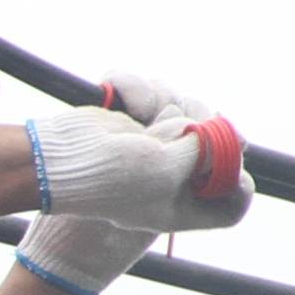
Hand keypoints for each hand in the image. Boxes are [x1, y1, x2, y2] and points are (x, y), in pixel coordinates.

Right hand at [21, 78, 249, 235]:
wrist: (58, 156)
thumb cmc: (111, 176)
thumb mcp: (168, 169)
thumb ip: (207, 150)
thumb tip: (233, 134)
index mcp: (186, 203)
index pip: (232, 198)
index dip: (236, 179)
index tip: (222, 159)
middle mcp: (176, 174)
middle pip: (218, 141)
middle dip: (196, 126)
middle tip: (174, 130)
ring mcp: (157, 143)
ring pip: (187, 107)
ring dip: (162, 104)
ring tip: (139, 117)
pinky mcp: (136, 117)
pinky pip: (155, 92)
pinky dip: (138, 91)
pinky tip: (124, 103)